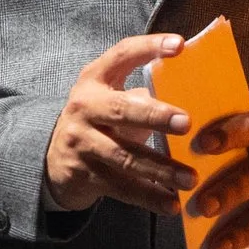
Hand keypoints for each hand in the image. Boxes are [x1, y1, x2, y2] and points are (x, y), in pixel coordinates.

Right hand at [43, 34, 197, 214]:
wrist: (51, 160)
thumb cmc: (98, 121)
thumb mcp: (110, 99)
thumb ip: (142, 94)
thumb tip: (197, 96)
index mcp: (95, 79)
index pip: (122, 54)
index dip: (149, 47)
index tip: (180, 45)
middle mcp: (85, 107)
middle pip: (122, 110)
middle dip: (156, 116)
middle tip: (187, 123)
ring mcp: (82, 142)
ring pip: (126, 156)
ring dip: (161, 169)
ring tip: (190, 178)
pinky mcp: (84, 174)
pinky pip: (122, 187)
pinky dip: (149, 197)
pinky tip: (172, 204)